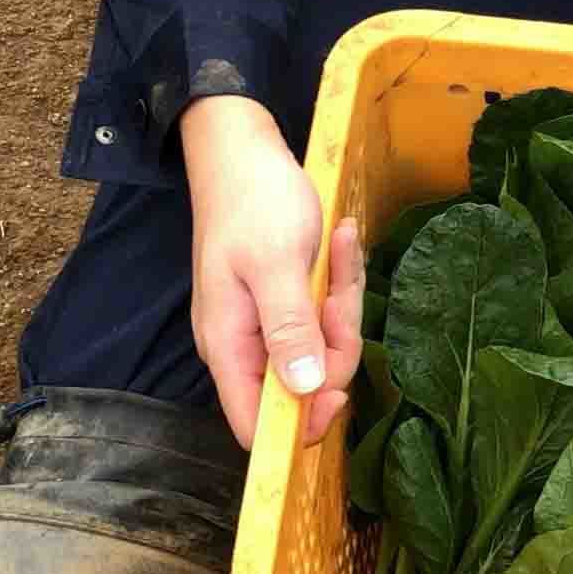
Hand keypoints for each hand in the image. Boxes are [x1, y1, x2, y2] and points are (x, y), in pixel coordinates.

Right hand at [183, 94, 363, 448]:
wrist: (244, 148)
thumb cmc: (254, 201)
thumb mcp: (275, 264)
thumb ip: (288, 329)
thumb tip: (302, 391)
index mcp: (230, 346)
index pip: (257, 425)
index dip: (300, 423)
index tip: (339, 392)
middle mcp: (245, 343)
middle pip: (305, 382)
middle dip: (335, 340)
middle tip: (337, 287)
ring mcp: (268, 319)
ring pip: (324, 342)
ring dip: (342, 298)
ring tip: (340, 244)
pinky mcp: (289, 297)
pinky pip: (326, 309)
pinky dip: (340, 277)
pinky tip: (342, 238)